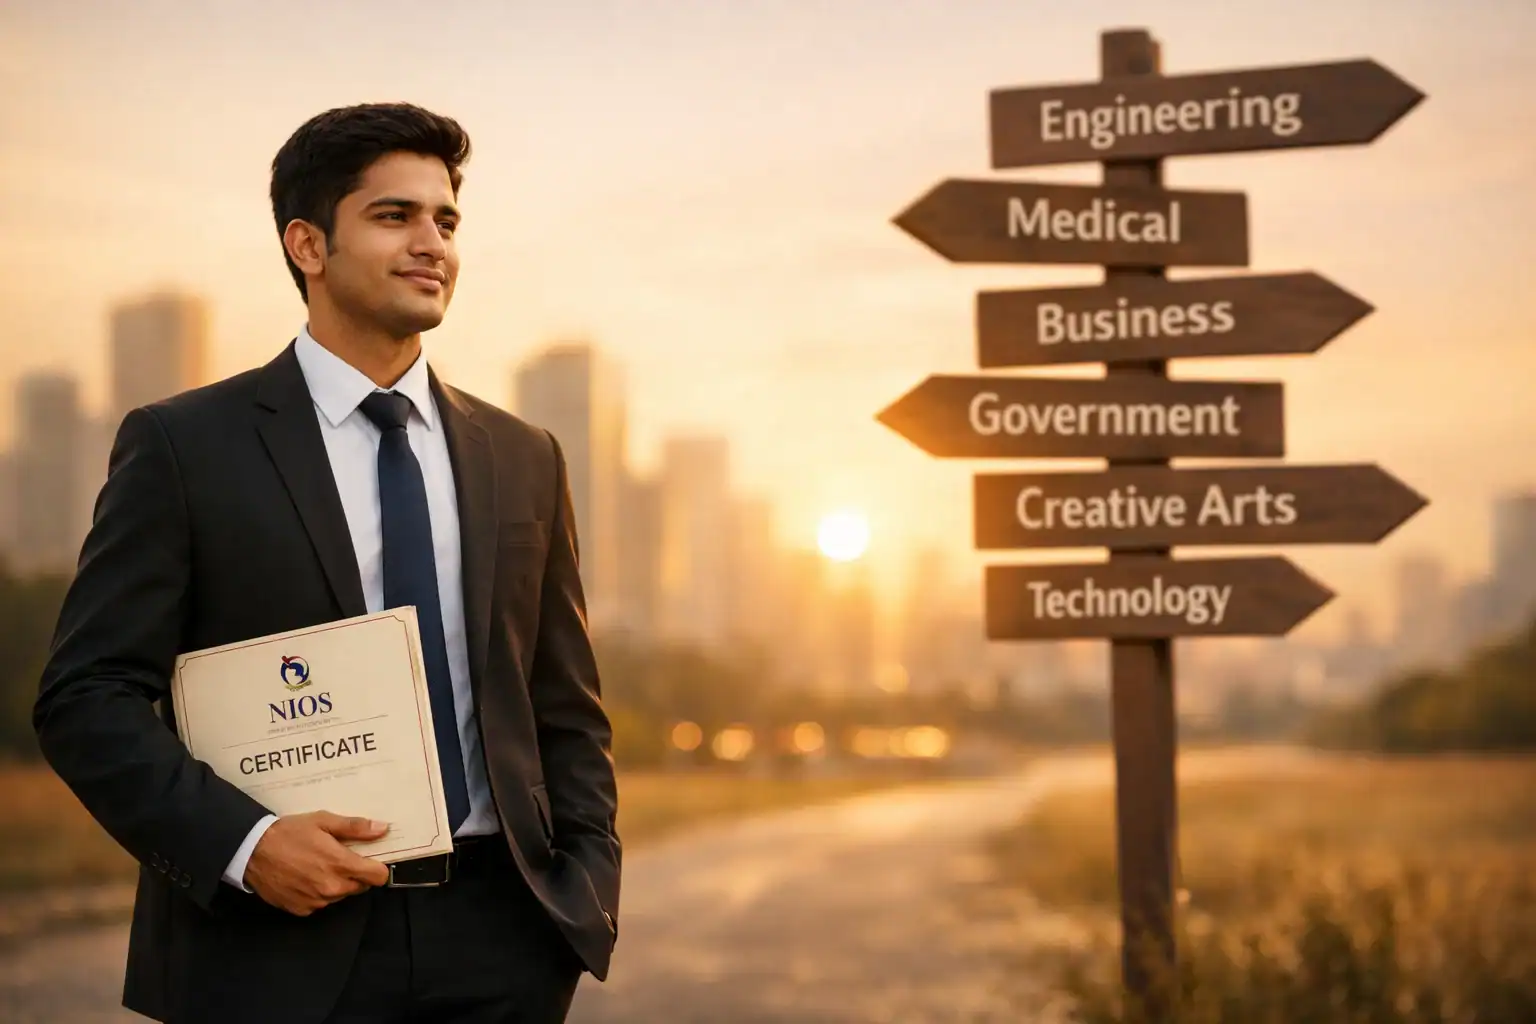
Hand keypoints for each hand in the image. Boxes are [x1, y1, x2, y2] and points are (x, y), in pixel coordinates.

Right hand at [244, 811, 390, 915]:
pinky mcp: (301, 910)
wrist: (252, 851)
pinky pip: (320, 903)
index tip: (370, 860)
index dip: (378, 868)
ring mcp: (316, 901)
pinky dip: (318, 893)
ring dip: (337, 884)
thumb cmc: (289, 832)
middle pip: (360, 887)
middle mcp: (332, 887)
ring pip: (340, 895)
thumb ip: (355, 827)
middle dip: (356, 874)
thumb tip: (383, 828)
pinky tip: (305, 878)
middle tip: (338, 858)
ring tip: (318, 866)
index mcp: (341, 864)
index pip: (378, 877)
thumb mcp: (323, 821)